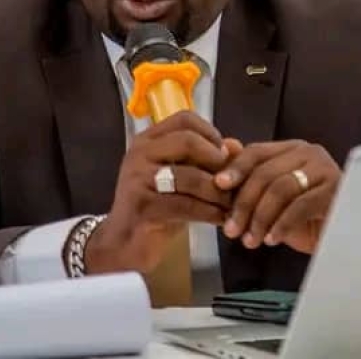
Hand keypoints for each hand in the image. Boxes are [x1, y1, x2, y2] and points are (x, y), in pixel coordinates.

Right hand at [84, 111, 233, 273]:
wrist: (124, 242)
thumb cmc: (157, 206)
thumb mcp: (182, 178)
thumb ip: (206, 160)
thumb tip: (236, 145)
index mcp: (148, 140)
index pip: (184, 119)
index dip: (211, 133)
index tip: (224, 154)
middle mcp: (140, 153)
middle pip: (188, 141)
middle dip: (216, 160)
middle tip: (231, 180)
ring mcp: (138, 179)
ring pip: (190, 176)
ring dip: (218, 192)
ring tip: (233, 204)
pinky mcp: (143, 206)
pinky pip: (186, 206)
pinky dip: (210, 213)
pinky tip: (223, 220)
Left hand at [215, 140, 340, 254]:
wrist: (341, 239)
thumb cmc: (305, 219)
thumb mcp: (269, 200)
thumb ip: (248, 176)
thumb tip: (225, 146)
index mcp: (290, 149)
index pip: (256, 152)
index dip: (235, 168)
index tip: (218, 186)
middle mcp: (309, 153)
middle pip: (265, 172)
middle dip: (244, 203)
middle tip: (232, 229)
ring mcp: (325, 170)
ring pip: (281, 189)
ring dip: (260, 218)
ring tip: (250, 240)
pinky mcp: (336, 191)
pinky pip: (301, 206)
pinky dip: (282, 224)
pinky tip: (272, 239)